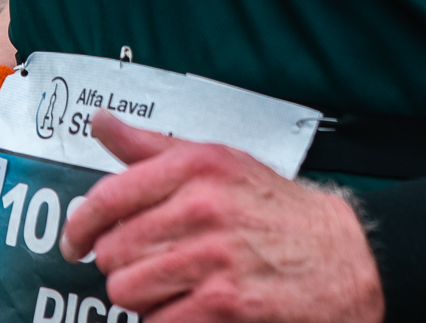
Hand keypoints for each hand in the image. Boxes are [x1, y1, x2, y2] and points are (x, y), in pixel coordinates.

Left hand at [61, 112, 384, 322]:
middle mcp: (203, 209)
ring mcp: (215, 261)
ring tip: (173, 289)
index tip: (75, 243)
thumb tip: (100, 121)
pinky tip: (192, 311)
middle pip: (114, 253)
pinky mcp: (227, 308)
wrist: (349, 259)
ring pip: (129, 293)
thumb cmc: (279, 212)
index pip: (108, 197)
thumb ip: (152, 148)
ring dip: (144, 299)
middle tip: (147, 267)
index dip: (80, 227)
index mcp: (197, 167)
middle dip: (123, 267)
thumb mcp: (221, 163)